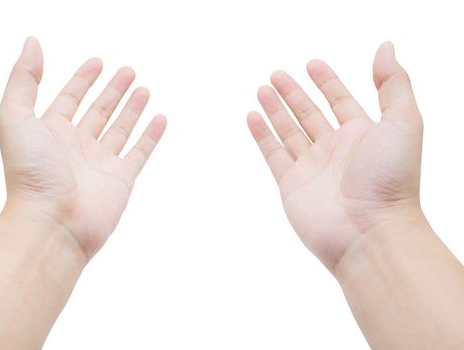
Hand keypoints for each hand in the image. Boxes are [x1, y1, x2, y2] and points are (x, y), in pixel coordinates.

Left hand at [0, 37, 165, 257]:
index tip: (98, 62)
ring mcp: (100, 163)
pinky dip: (151, 136)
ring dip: (132, 109)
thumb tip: (32, 44)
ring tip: (144, 89)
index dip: (83, 79)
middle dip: (113, 90)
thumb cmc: (30, 174)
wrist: (53, 223)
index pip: (70, 98)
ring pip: (120, 129)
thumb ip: (23, 80)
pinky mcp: (121, 179)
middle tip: (128, 71)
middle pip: (98, 111)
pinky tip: (160, 119)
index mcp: (51, 132)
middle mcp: (76, 146)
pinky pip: (140, 152)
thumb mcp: (15, 117)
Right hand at [247, 42, 422, 270]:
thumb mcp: (403, 122)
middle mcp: (335, 150)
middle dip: (293, 94)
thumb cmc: (391, 180)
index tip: (312, 63)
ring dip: (275, 110)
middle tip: (276, 75)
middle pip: (310, 114)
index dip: (327, 81)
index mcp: (362, 135)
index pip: (340, 100)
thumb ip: (394, 84)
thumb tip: (386, 48)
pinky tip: (252, 117)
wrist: (369, 233)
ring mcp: (312, 168)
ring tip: (262, 90)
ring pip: (289, 131)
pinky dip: (262, 135)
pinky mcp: (291, 185)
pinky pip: (273, 154)